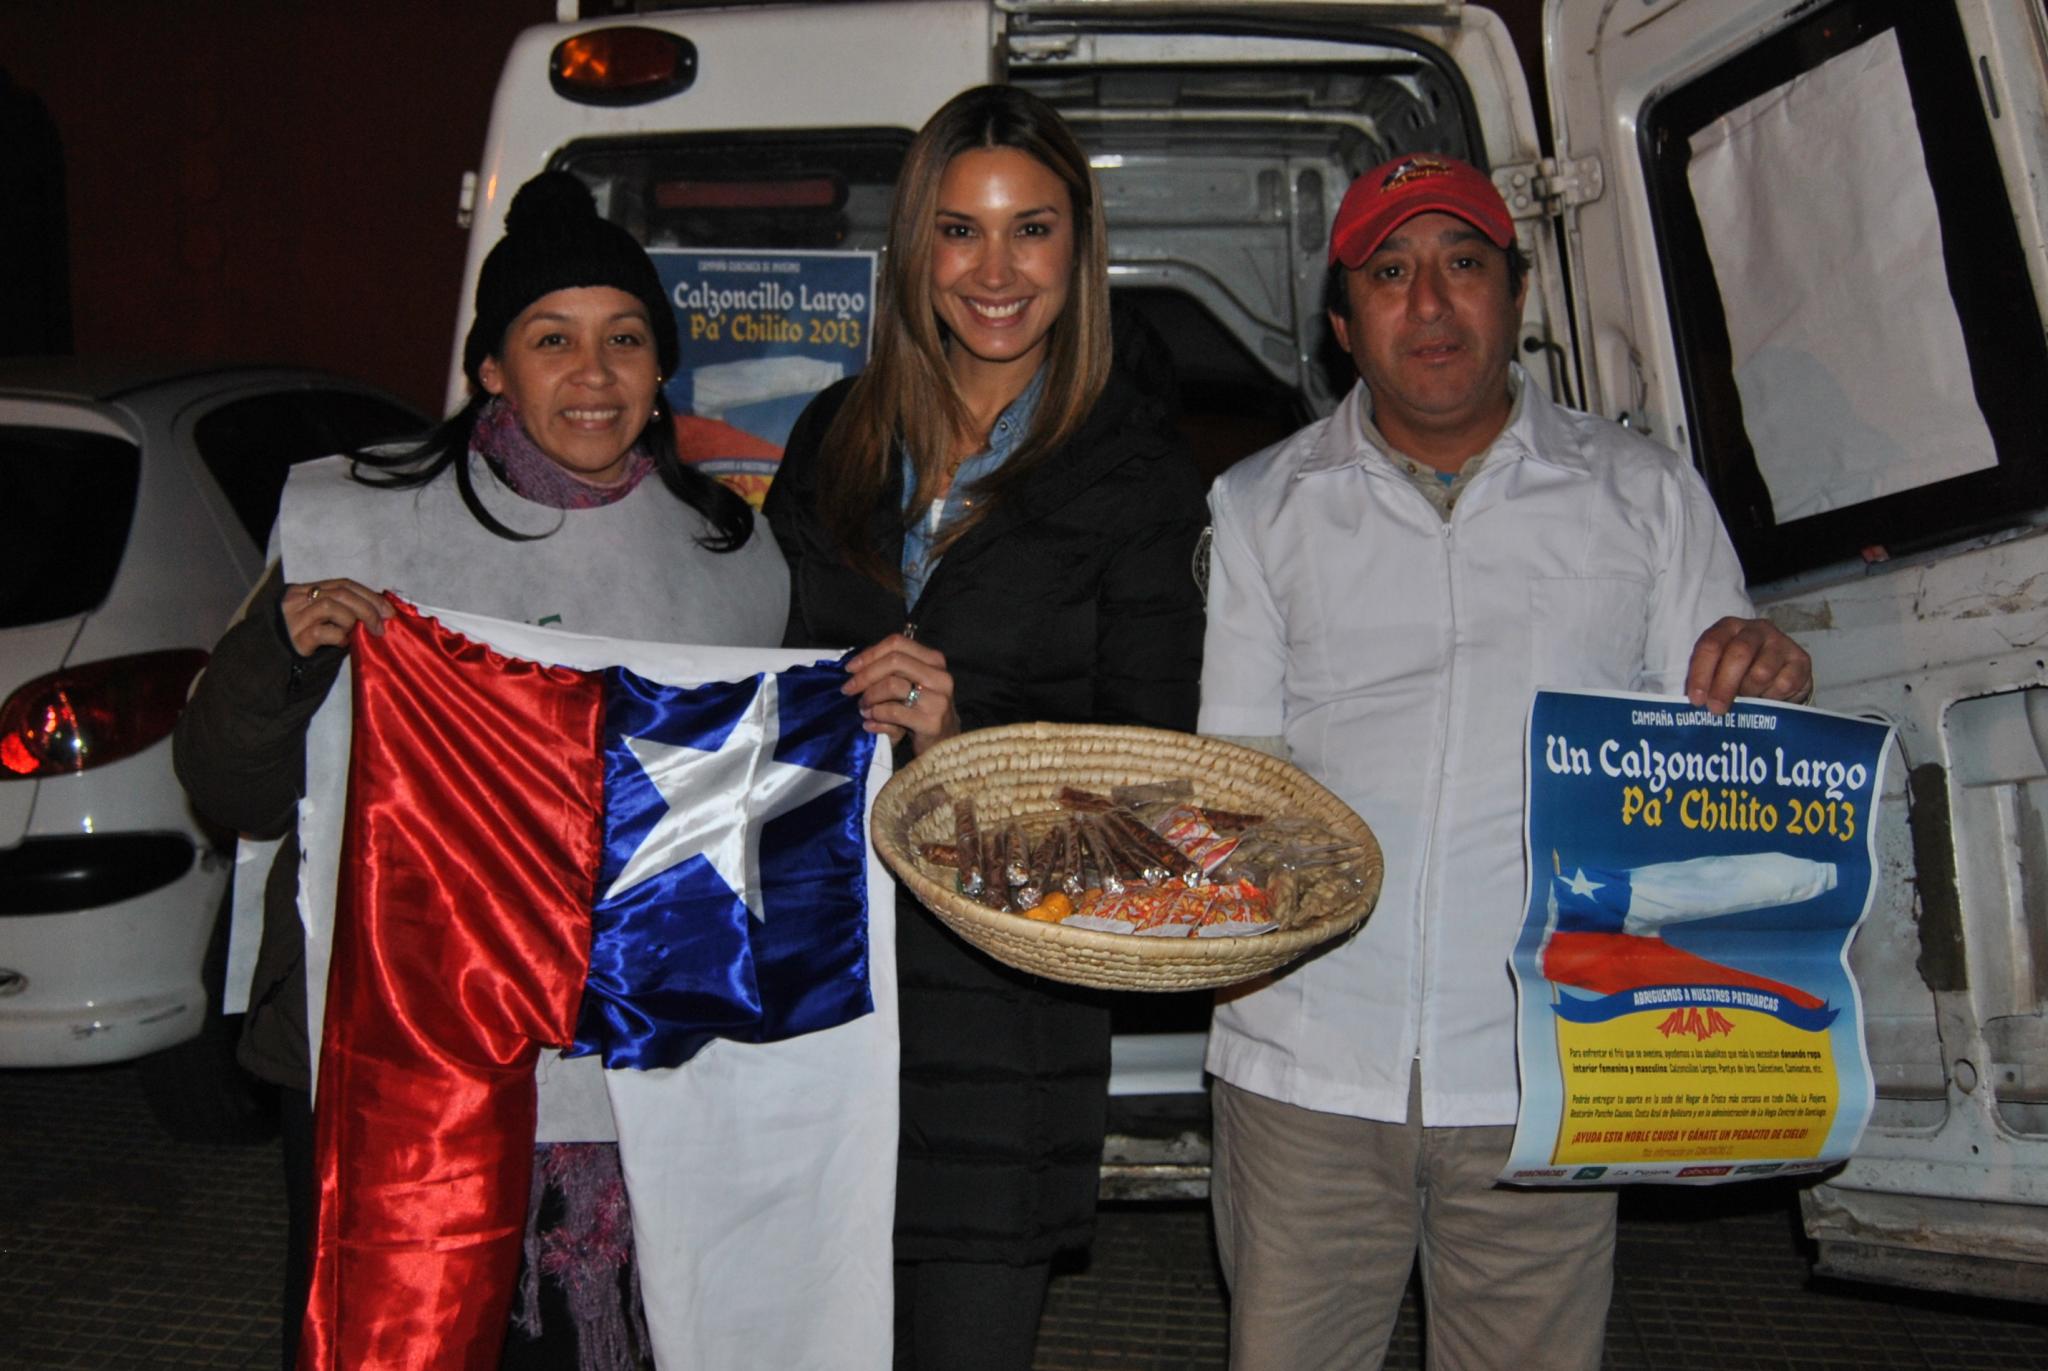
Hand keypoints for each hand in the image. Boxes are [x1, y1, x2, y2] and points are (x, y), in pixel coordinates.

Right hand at [281, 578, 391, 656]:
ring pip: (330, 606)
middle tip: (381, 626)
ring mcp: (294, 618)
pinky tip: (342, 644)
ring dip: (352, 620)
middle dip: (367, 607)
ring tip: (356, 635)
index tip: (388, 610)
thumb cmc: (306, 638)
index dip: (369, 595)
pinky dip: (339, 637)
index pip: (343, 584)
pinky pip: (322, 631)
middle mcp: (298, 599)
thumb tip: (379, 611)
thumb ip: (342, 608)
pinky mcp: (295, 638)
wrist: (275, 659)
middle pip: (340, 593)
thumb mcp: (322, 617)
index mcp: (306, 589)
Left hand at [842, 633, 958, 754]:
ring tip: (862, 708)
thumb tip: (858, 662)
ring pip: (892, 685)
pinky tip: (869, 723)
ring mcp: (938, 700)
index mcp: (934, 661)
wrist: (944, 742)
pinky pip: (893, 712)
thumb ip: (891, 669)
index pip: (897, 643)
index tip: (850, 668)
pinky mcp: (931, 723)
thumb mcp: (911, 683)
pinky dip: (875, 716)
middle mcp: (940, 676)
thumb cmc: (921, 709)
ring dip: (869, 697)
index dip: (870, 653)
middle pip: (894, 661)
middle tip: (848, 689)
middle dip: (865, 675)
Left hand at [1684, 616, 1811, 713]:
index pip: (1711, 645)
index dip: (1701, 674)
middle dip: (1724, 686)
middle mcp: (1755, 629)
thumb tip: (1698, 704)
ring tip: (1746, 701)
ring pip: (1761, 672)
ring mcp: (1780, 642)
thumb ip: (1707, 682)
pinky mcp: (1801, 659)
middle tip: (1717, 709)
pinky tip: (1767, 698)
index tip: (1697, 700)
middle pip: (1738, 654)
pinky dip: (1772, 697)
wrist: (1778, 675)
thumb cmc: (1740, 674)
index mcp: (1728, 628)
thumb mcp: (1718, 672)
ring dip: (1750, 693)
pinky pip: (1784, 683)